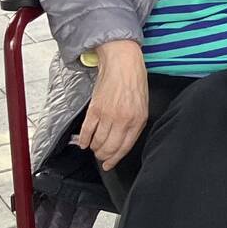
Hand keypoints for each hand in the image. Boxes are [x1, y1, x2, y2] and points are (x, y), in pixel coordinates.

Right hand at [78, 41, 148, 171]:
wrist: (122, 62)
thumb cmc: (134, 81)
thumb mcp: (143, 104)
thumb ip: (135, 122)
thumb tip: (124, 139)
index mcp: (138, 119)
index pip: (125, 147)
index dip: (115, 159)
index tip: (109, 165)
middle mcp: (123, 120)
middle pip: (110, 148)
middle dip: (104, 156)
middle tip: (100, 158)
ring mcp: (108, 115)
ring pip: (98, 142)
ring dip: (94, 148)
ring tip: (94, 148)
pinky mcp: (95, 109)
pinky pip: (87, 131)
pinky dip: (84, 140)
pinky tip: (83, 143)